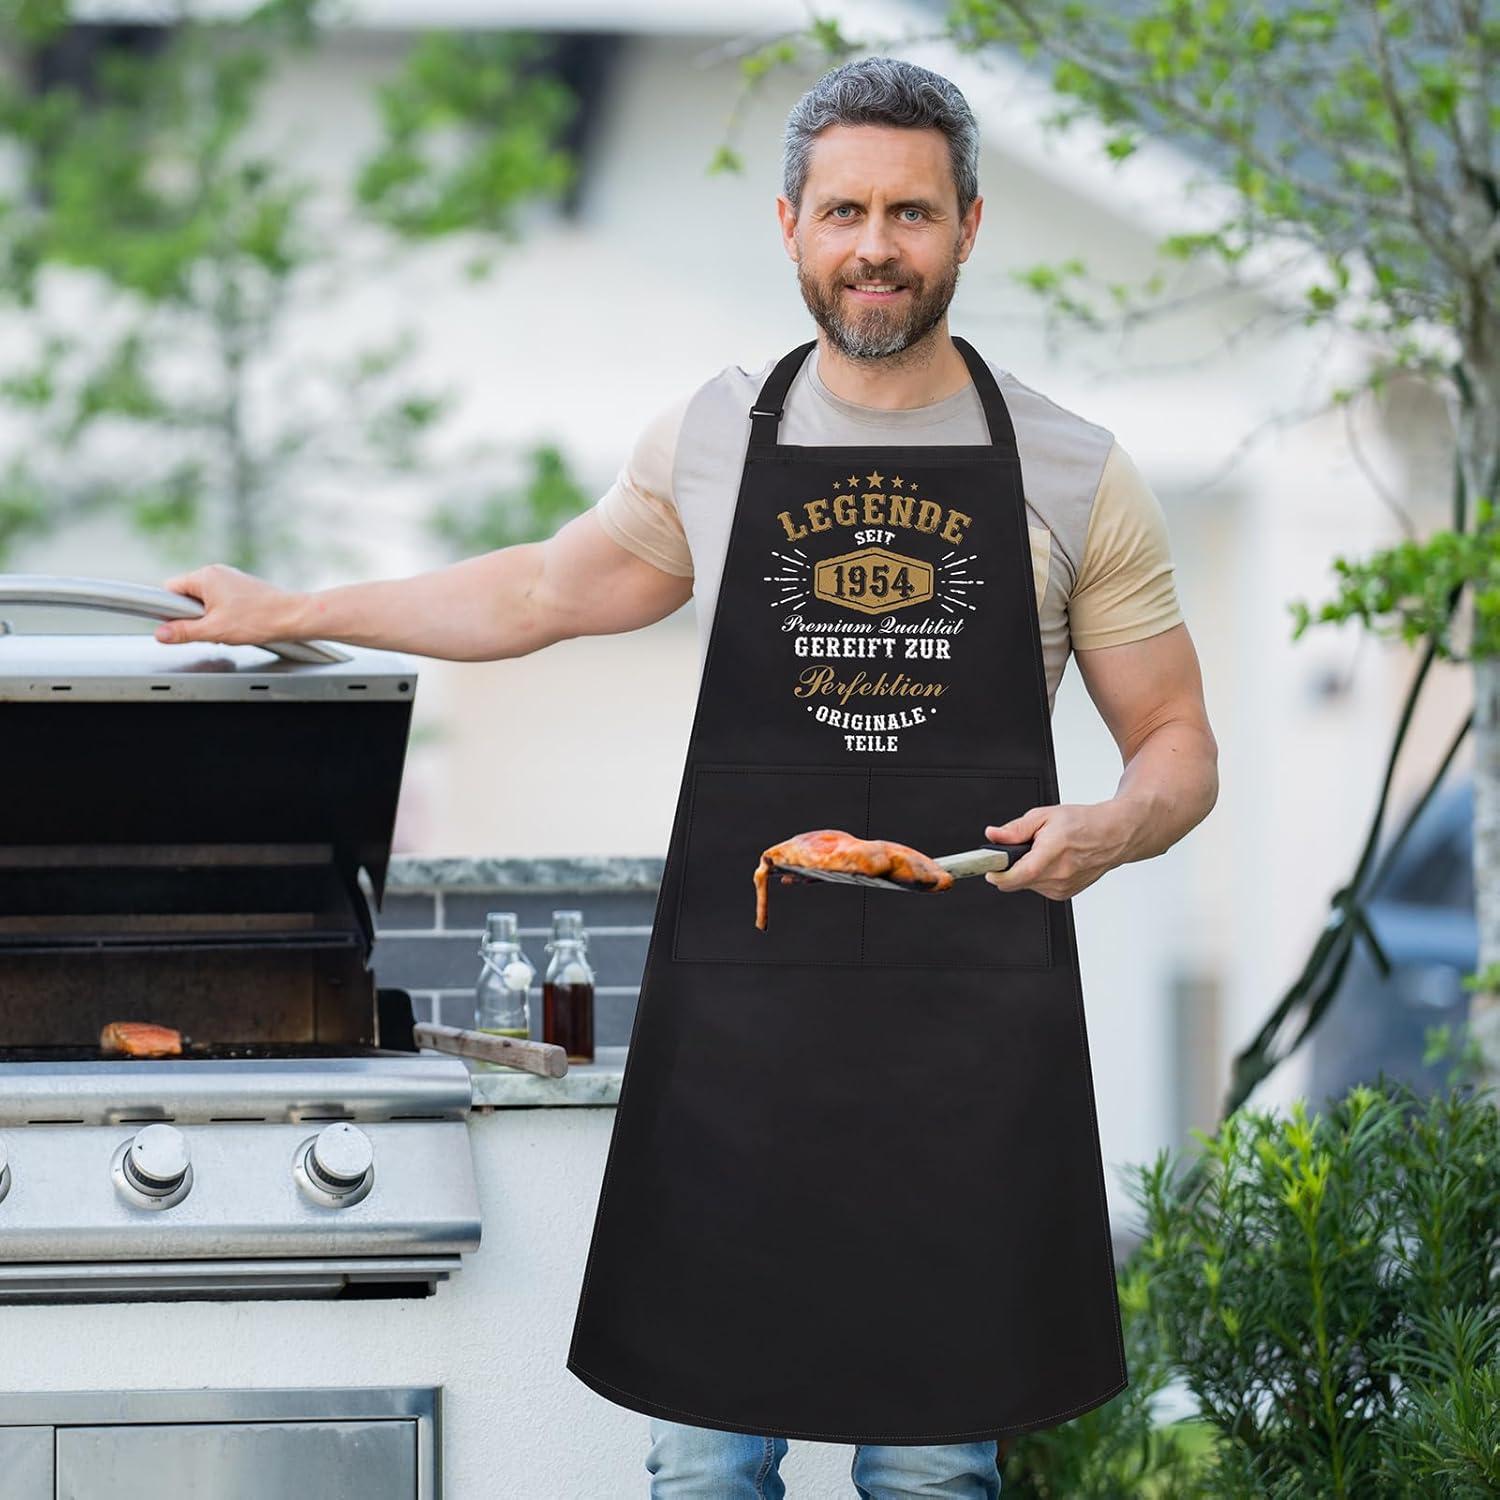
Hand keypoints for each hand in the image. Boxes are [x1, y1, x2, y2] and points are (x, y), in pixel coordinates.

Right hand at [155, 563, 301, 646]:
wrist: (293, 617)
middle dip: (192, 616)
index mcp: (205, 576)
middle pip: (187, 596)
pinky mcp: (241, 588)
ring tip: (226, 628)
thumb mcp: (214, 630)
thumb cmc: (259, 619)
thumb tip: (160, 634)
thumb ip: (183, 632)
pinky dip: (222, 615)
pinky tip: (236, 625)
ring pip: (204, 601)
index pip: (170, 589)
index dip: (169, 610)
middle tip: (208, 629)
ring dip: (208, 618)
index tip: (176, 624)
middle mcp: (216, 572)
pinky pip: (220, 602)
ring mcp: (230, 579)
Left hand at [981, 801, 1131, 900]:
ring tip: (1043, 852)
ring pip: (1027, 885)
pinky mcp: (1065, 894)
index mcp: (1051, 854)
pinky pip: (1039, 888)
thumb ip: (1016, 829)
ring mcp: (1062, 888)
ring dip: (1026, 871)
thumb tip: (993, 835)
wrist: (1113, 835)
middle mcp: (1058, 876)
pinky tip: (1053, 861)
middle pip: (1017, 882)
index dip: (997, 874)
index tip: (988, 869)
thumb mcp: (1045, 816)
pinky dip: (1039, 876)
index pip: (1017, 875)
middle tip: (1022, 848)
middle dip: (1011, 866)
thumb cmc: (1084, 823)